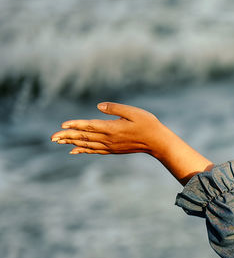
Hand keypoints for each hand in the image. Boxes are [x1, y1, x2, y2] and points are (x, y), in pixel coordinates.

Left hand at [50, 102, 212, 183]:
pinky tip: (74, 150)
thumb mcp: (134, 112)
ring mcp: (110, 146)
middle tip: (52, 137)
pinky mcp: (113, 149)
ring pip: (87, 144)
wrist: (158, 143)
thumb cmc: (148, 125)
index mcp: (112, 128)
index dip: (75, 125)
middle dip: (67, 136)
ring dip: (71, 143)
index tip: (62, 125)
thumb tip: (98, 106)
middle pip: (84, 137)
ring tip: (58, 142)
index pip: (89, 126)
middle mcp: (109, 139)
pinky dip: (83, 150)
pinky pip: (94, 150)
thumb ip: (115, 108)